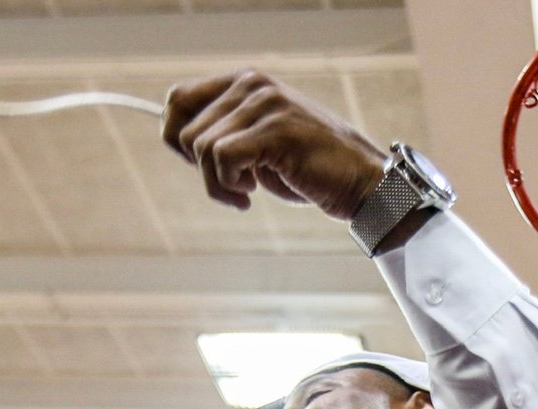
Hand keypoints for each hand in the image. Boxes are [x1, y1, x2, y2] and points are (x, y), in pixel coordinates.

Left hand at [162, 70, 386, 218]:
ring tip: (246, 193)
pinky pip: (223, 158)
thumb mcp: (260, 146)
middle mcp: (252, 85)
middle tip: (233, 187)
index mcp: (245, 83)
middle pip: (185, 129)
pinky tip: (251, 196)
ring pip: (202, 148)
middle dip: (200, 170)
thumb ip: (227, 134)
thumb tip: (181, 142)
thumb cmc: (311, 170)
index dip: (176, 139)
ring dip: (217, 184)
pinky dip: (229, 187)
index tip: (202, 167)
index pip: (177, 99)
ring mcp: (265, 104)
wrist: (361, 183)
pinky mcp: (275, 130)